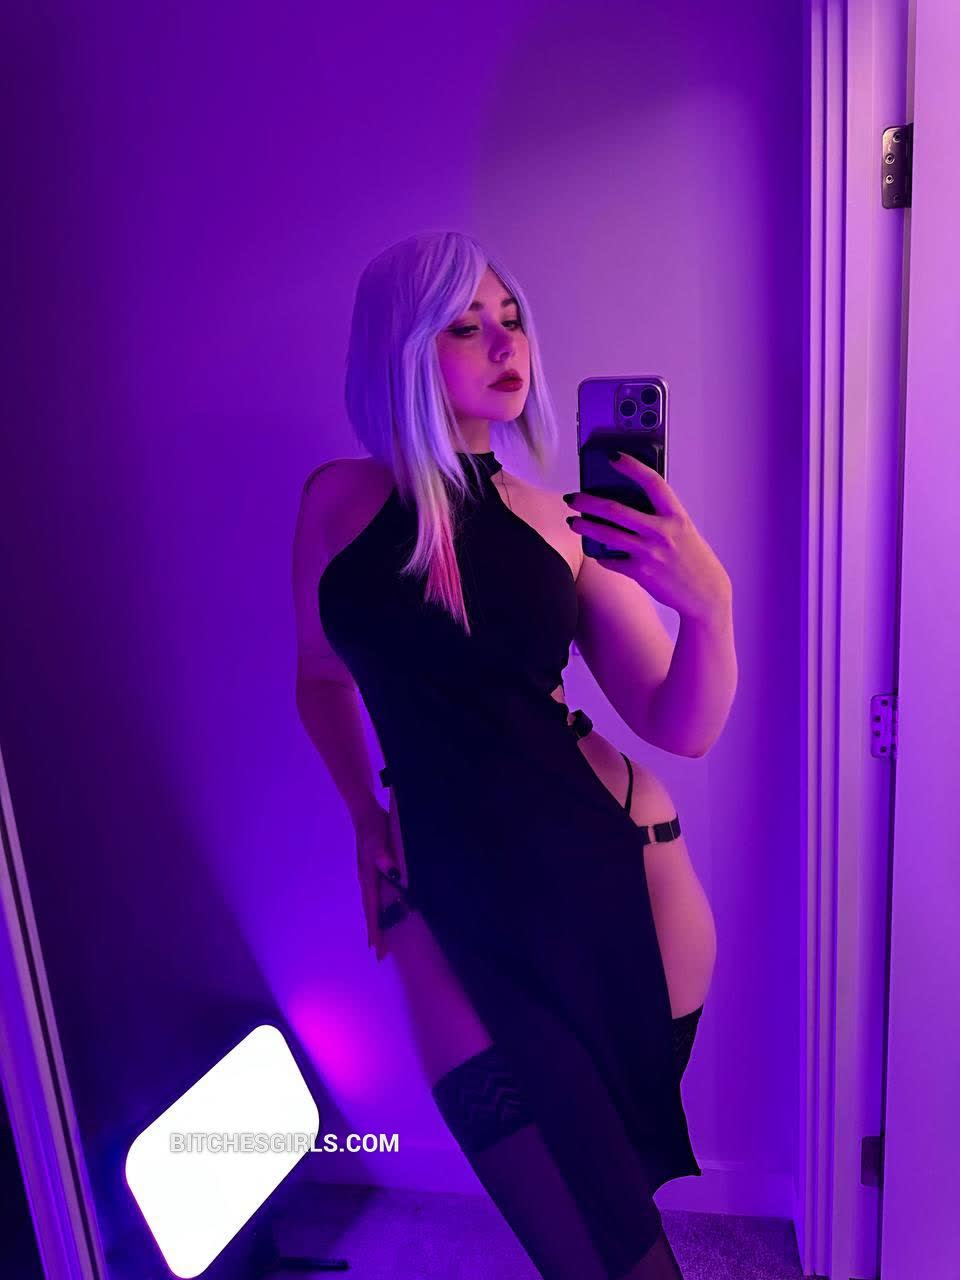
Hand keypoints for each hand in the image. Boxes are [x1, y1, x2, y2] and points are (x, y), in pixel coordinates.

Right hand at [354, 803, 408, 962]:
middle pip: (370, 912)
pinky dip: (378, 909)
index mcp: (368, 877)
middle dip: (374, 932)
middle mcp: (366, 880)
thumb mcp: (378, 838)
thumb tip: (392, 873)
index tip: (376, 949)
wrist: (364, 812)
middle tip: (379, 954)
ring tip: (378, 940)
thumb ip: (383, 854)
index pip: (372, 909)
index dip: (375, 929)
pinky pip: (376, 896)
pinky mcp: (373, 870)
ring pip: (372, 905)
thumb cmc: (373, 825)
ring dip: (375, 922)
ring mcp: (369, 876)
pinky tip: (383, 912)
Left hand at [564, 451, 731, 622]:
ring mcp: (650, 553)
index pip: (653, 482)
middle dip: (588, 501)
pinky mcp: (641, 573)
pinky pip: (611, 560)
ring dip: (585, 526)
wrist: (705, 594)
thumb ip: (660, 517)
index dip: (632, 466)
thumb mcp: (683, 530)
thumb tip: (627, 504)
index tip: (612, 456)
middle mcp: (663, 532)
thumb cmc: (693, 559)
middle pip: (616, 510)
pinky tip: (596, 551)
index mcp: (677, 516)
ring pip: (607, 534)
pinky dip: (601, 555)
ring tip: (573, 522)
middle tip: (572, 497)